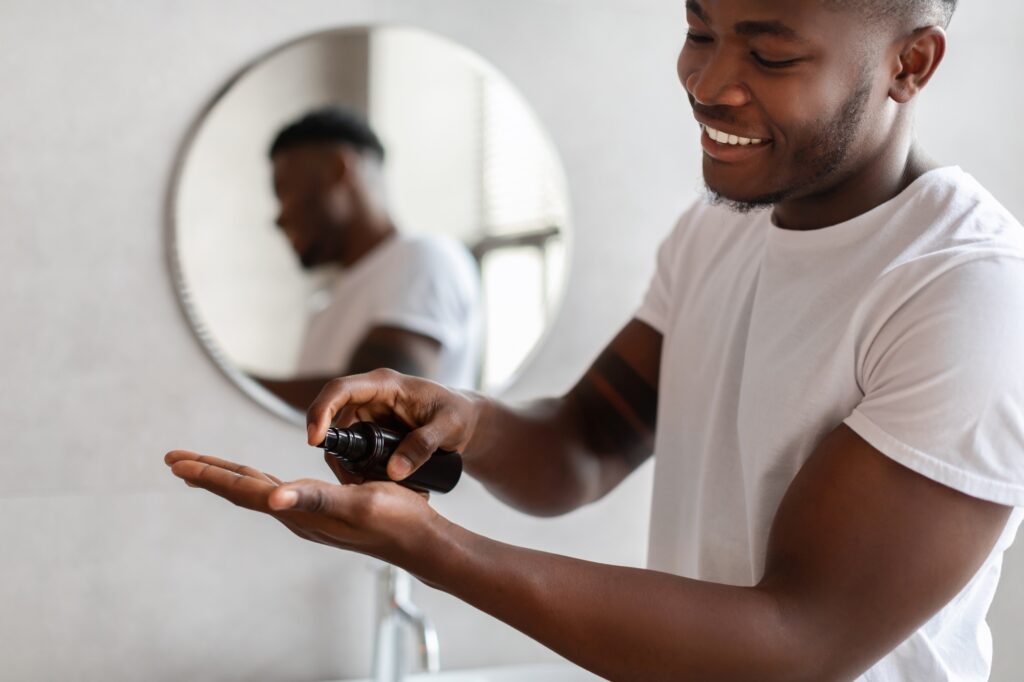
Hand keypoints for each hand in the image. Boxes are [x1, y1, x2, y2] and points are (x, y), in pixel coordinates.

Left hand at [164, 450, 442, 563]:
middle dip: (207, 474)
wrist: (419, 541)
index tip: (177, 462)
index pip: (243, 489)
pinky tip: (264, 481)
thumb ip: (315, 499)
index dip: (209, 474)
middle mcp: (297, 514)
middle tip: (175, 460)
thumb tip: (273, 498)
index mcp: (298, 510)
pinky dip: (259, 481)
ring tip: (205, 469)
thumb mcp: (356, 504)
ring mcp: (308, 515)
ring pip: (258, 491)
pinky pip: (280, 491)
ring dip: (229, 477)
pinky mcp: (323, 511)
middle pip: (242, 490)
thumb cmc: (393, 521)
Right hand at [307, 368, 481, 481]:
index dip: (321, 411)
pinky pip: (353, 452)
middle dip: (335, 453)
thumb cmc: (459, 415)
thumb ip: (424, 445)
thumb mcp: (448, 427)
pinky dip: (357, 470)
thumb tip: (393, 472)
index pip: (340, 390)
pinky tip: (373, 487)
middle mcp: (370, 397)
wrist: (466, 422)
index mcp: (385, 384)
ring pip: (342, 442)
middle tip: (351, 484)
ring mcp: (368, 415)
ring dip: (347, 466)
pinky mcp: (371, 433)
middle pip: (333, 421)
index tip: (314, 439)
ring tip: (371, 490)